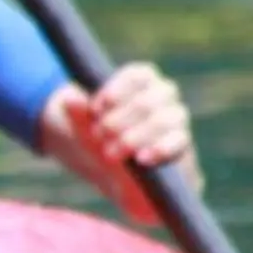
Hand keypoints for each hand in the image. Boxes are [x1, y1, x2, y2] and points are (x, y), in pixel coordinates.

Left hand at [44, 63, 197, 224]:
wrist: (121, 178)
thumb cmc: (102, 143)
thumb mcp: (85, 130)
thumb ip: (78, 115)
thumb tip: (69, 98)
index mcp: (142, 83)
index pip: (138, 75)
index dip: (117, 90)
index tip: (95, 109)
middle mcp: (164, 97)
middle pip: (149, 99)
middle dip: (119, 120)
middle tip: (98, 136)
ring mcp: (177, 119)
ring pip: (165, 119)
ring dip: (134, 136)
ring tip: (111, 153)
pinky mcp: (183, 144)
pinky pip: (180, 141)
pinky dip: (159, 148)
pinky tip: (141, 159)